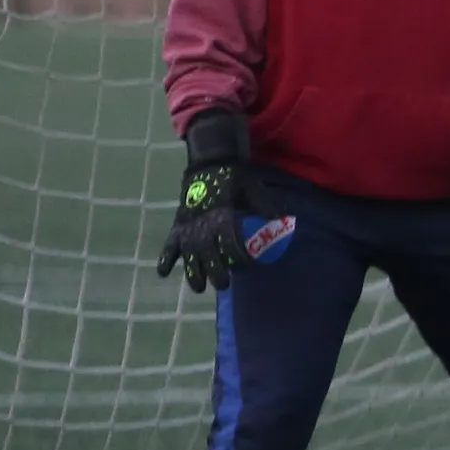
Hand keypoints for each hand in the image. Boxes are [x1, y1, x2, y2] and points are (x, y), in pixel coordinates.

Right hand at [156, 110, 278, 293]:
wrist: (210, 161)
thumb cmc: (235, 177)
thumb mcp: (254, 189)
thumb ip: (267, 207)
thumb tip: (286, 222)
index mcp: (222, 214)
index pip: (230, 241)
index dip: (239, 255)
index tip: (248, 264)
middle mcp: (203, 222)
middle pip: (207, 252)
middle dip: (215, 271)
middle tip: (223, 286)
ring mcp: (188, 223)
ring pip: (188, 252)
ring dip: (192, 270)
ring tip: (198, 289)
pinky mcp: (178, 222)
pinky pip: (169, 241)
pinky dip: (166, 256)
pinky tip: (163, 272)